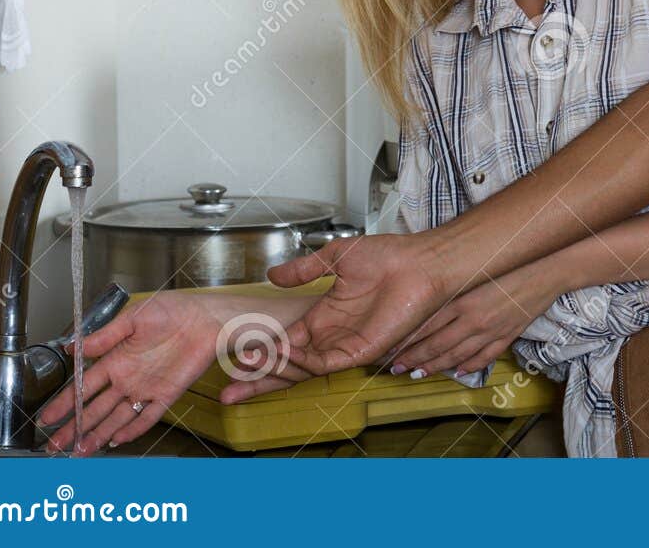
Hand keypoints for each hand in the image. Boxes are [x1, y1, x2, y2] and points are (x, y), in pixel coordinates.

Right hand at [37, 294, 221, 454]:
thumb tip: (74, 347)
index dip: (64, 403)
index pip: (83, 386)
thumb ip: (105, 335)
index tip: (46, 418)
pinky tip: (117, 440)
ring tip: (78, 451)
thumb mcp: (134, 317)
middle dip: (74, 427)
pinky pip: (148, 416)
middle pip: (95, 408)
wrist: (206, 316)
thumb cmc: (173, 311)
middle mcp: (127, 378)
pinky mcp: (167, 394)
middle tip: (54, 446)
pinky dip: (133, 429)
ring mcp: (146, 388)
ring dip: (98, 433)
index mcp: (116, 359)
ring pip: (116, 417)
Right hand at [235, 231, 451, 382]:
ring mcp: (344, 346)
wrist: (420, 262)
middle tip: (228, 393)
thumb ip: (304, 269)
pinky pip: (324, 364)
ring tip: (250, 361)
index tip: (232, 364)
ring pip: (301, 369)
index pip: (283, 343)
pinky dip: (301, 360)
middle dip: (257, 381)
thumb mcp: (337, 257)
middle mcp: (331, 336)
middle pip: (287, 366)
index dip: (258, 354)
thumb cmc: (389, 257)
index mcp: (323, 316)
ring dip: (274, 367)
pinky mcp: (360, 351)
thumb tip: (273, 275)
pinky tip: (284, 350)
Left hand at [388, 261, 559, 377]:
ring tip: (417, 374)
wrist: (547, 267)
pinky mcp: (507, 335)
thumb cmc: (509, 261)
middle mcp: (473, 317)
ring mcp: (491, 330)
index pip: (425, 325)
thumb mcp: (473, 269)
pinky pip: (484, 356)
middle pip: (436, 344)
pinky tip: (457, 372)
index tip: (387, 349)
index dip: (404, 340)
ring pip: (456, 355)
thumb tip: (423, 298)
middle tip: (394, 368)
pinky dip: (469, 366)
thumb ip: (450, 285)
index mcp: (462, 298)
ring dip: (435, 366)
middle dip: (413, 358)